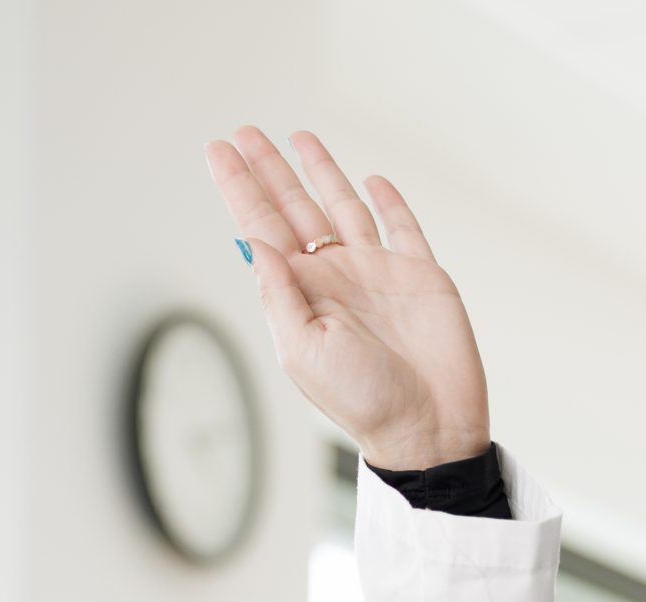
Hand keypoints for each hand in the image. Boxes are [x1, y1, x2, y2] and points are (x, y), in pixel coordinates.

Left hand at [205, 128, 487, 471]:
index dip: (240, 188)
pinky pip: (402, 227)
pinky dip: (388, 202)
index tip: (218, 150)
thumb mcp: (303, 350)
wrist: (428, 424)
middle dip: (269, 171)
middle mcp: (335, 276)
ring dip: (320, 173)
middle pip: (294, 208)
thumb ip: (279, 293)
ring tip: (296, 138)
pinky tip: (370, 180)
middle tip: (243, 133)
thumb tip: (255, 241)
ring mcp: (377, 272)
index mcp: (301, 293)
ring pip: (342, 208)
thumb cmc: (362, 399)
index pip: (262, 228)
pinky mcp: (420, 274)